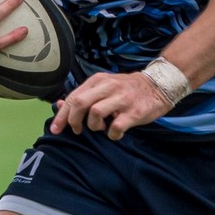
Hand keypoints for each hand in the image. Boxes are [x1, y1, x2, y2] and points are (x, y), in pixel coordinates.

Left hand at [50, 69, 172, 139]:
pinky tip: (115, 133)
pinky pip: (115, 127)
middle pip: (80, 103)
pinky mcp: (134, 112)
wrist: (159, 85)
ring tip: (101, 128)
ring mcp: (121, 99)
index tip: (56, 129)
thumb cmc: (127, 90)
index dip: (62, 115)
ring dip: (93, 126)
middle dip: (73, 121)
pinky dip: (112, 134)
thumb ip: (83, 95)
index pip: (73, 97)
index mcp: (98, 80)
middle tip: (77, 130)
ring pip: (95, 113)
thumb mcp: (103, 87)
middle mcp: (108, 87)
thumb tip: (60, 105)